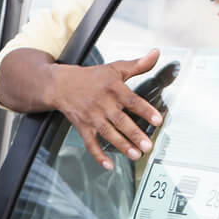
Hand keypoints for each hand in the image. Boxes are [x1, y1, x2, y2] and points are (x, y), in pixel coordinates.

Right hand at [47, 49, 162, 167]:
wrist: (60, 85)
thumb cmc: (91, 77)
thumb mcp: (115, 68)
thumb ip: (138, 64)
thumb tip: (156, 53)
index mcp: (113, 89)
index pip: (132, 100)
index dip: (145, 110)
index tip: (158, 120)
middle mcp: (103, 104)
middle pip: (121, 121)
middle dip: (134, 134)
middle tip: (147, 145)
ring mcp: (92, 117)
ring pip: (108, 133)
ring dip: (122, 145)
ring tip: (135, 154)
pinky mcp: (83, 127)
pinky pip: (90, 143)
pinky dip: (98, 155)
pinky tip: (108, 165)